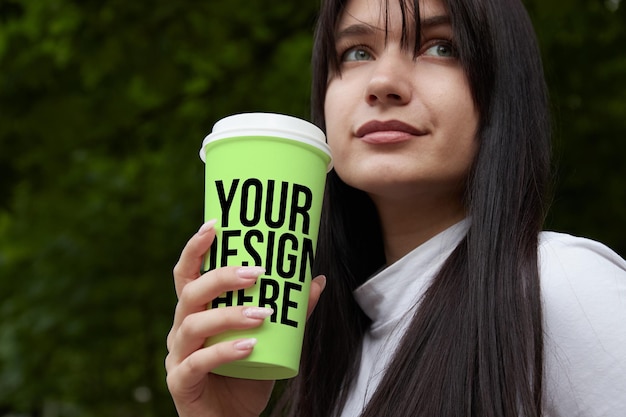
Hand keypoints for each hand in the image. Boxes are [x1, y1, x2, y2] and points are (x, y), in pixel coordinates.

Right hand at [165, 220, 325, 416]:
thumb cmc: (247, 373)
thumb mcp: (272, 339)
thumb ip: (291, 313)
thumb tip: (316, 280)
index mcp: (196, 311)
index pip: (188, 273)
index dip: (196, 247)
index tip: (215, 224)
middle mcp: (181, 328)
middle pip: (190, 293)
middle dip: (221, 277)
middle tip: (256, 273)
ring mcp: (177, 356)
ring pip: (194, 325)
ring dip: (230, 315)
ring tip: (263, 313)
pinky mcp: (180, 382)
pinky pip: (198, 363)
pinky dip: (224, 352)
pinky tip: (250, 346)